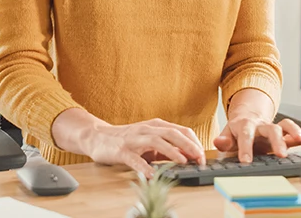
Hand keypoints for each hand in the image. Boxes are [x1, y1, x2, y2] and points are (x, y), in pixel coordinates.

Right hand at [53, 109, 205, 177]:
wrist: (98, 136)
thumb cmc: (127, 139)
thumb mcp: (149, 140)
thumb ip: (166, 147)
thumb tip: (187, 156)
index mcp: (156, 126)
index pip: (180, 131)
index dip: (193, 142)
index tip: (202, 155)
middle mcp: (147, 129)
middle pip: (172, 134)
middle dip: (188, 145)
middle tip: (199, 158)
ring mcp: (135, 139)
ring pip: (157, 142)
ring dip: (172, 151)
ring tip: (183, 161)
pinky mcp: (122, 151)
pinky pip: (135, 159)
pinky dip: (144, 167)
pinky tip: (151, 175)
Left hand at [214, 113, 300, 163]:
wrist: (248, 117)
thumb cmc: (238, 130)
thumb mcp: (228, 134)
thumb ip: (224, 140)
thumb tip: (218, 142)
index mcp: (245, 125)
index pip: (245, 135)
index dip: (245, 148)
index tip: (246, 161)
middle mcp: (261, 125)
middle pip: (270, 129)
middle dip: (276, 141)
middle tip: (281, 154)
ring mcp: (272, 127)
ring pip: (283, 126)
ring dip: (292, 132)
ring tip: (300, 139)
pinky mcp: (281, 131)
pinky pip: (291, 129)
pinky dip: (298, 133)